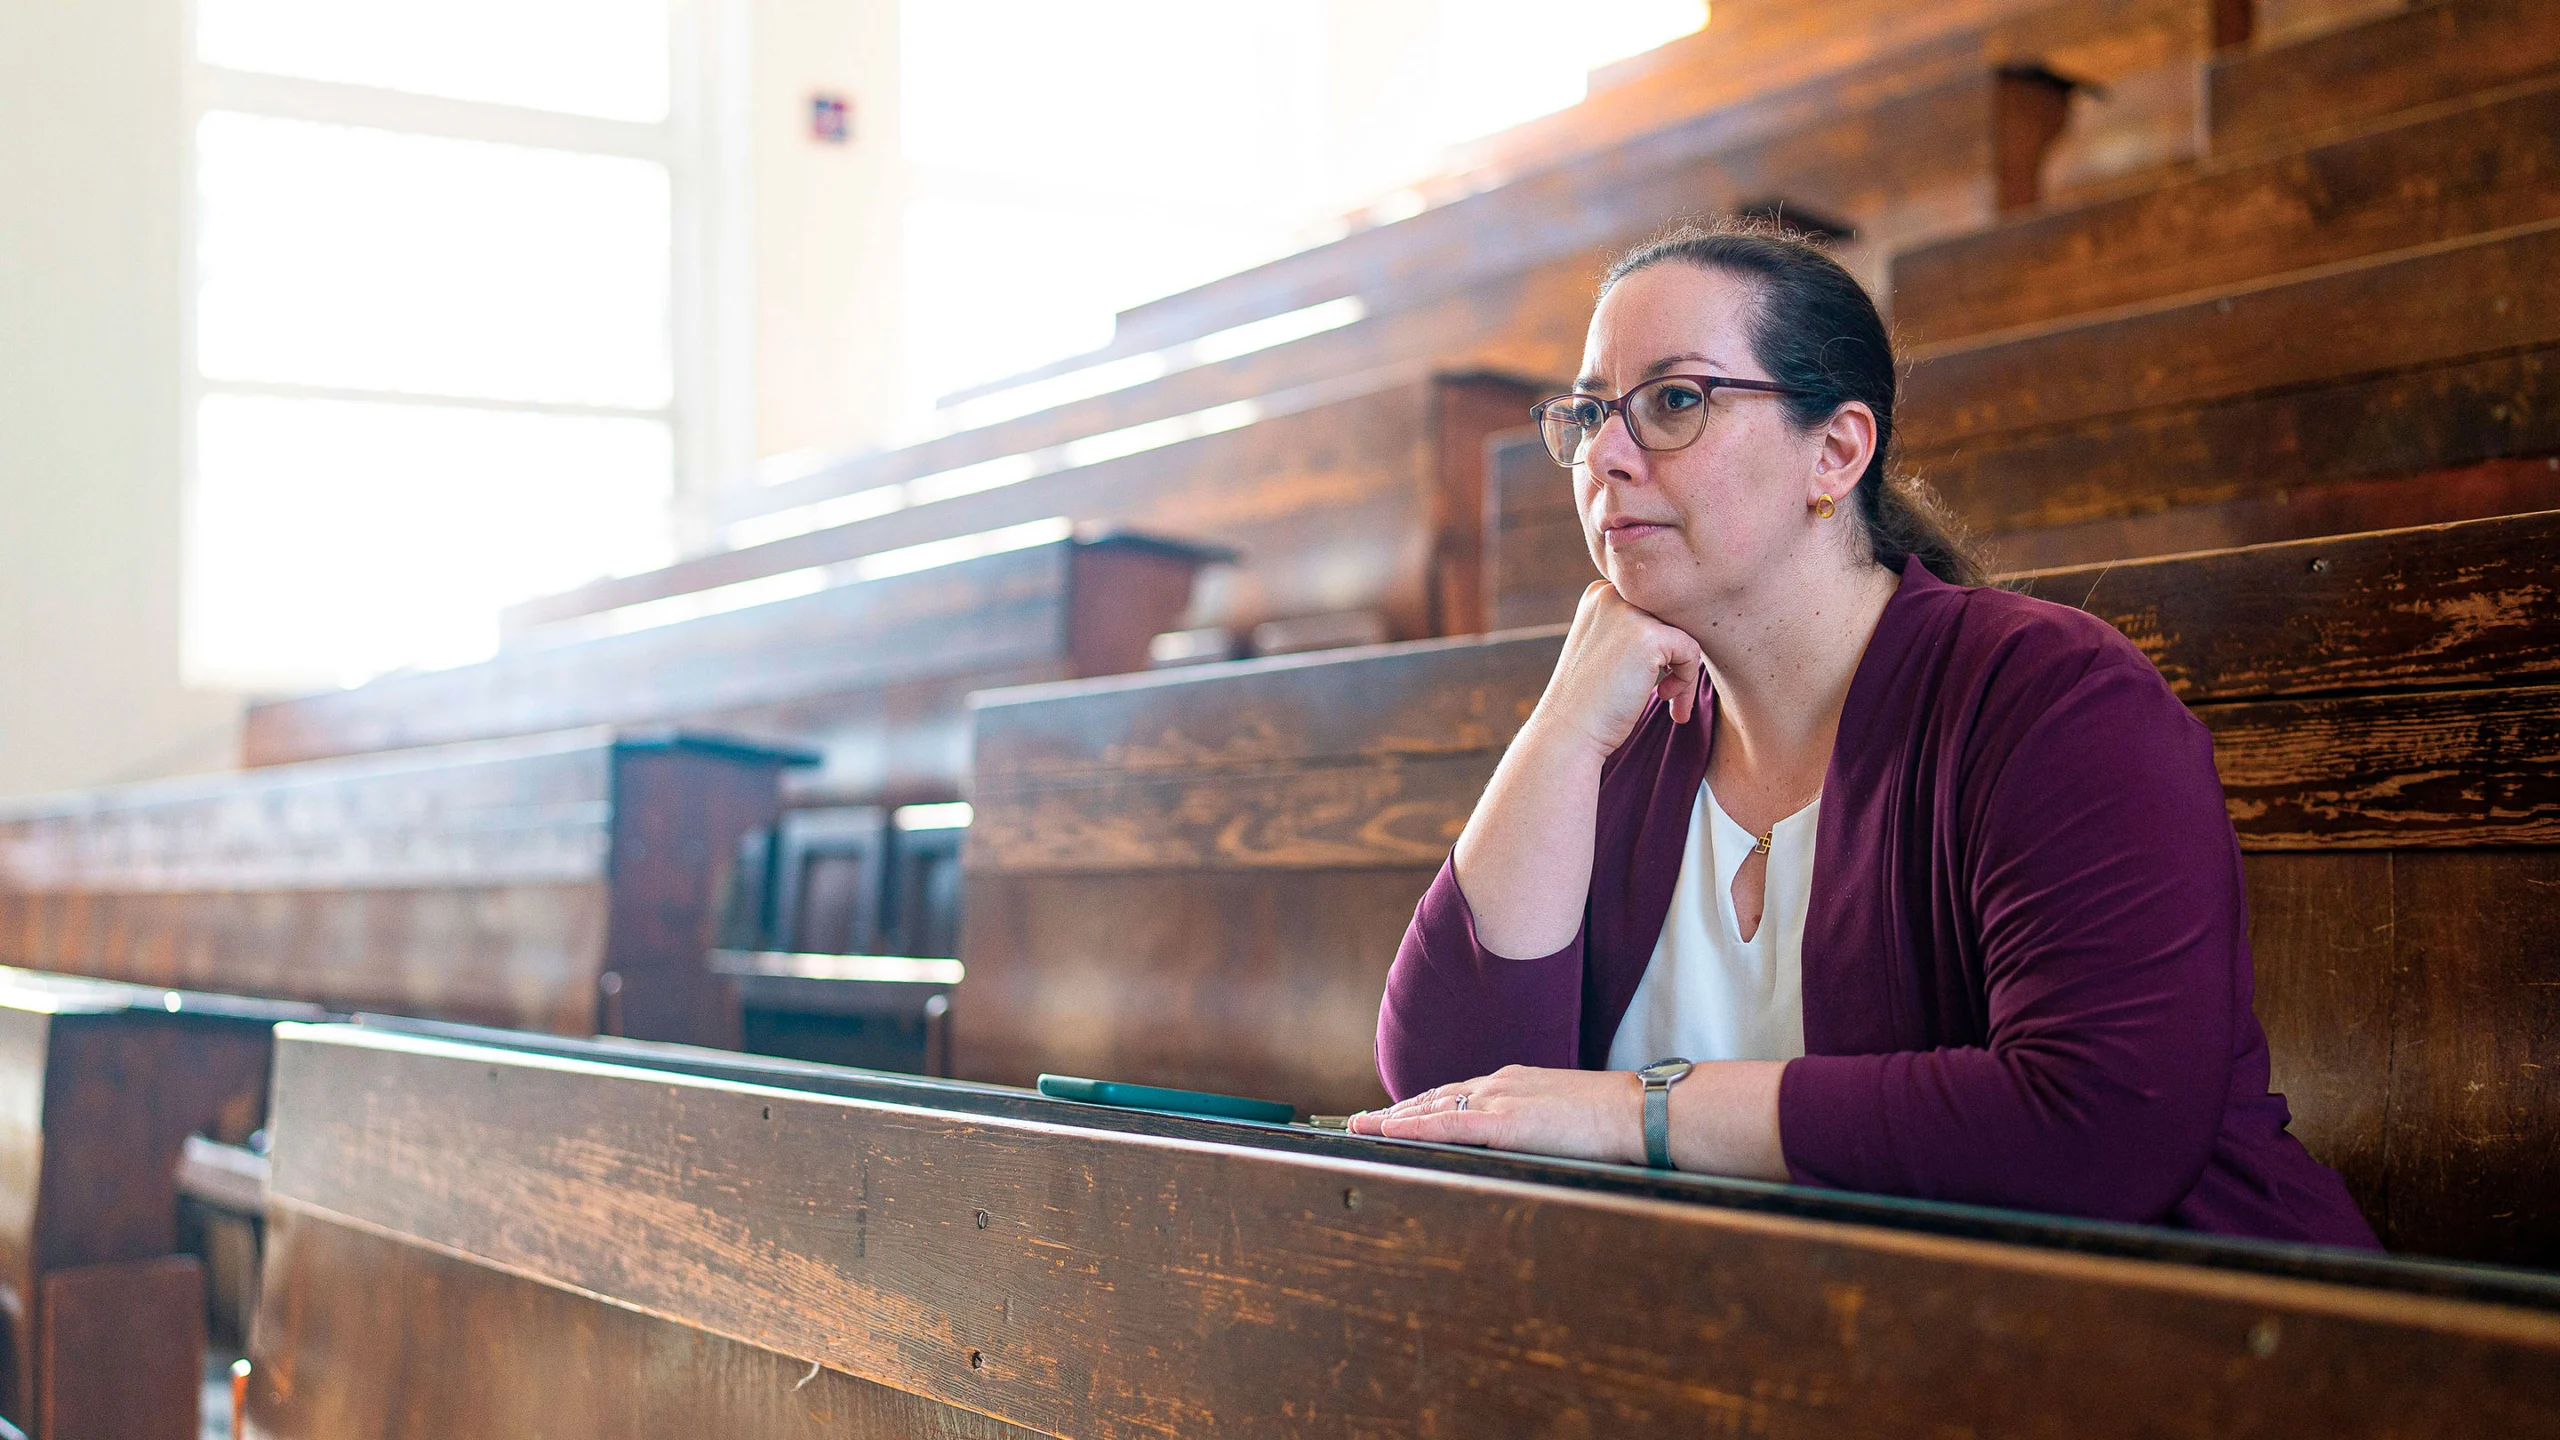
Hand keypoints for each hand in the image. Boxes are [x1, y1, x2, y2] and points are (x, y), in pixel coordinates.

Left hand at [1346, 1065, 1642, 1165]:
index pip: (1458, 1093)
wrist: (1639, 1112)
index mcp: (1516, 1083)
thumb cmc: (1615, 1120)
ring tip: (1361, 1126)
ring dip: (1394, 1118)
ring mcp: (1501, 1100)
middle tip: (1362, 1119)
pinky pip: (1448, 1125)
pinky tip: (1389, 1130)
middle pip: (1436, 1097)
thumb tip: (1527, 1145)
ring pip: (1433, 1108)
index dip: (1423, 1104)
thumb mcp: (1567, 1117)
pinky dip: (1414, 1127)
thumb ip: (1539, 1126)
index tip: (1397, 1112)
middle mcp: (1501, 1084)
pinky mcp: (1505, 1122)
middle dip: (1397, 1109)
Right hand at [1533, 581, 1704, 760]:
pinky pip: (1691, 651)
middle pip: (1672, 616)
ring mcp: (1628, 613)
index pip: (1654, 605)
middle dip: (1675, 656)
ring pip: (1684, 633)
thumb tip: (1688, 622)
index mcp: (1600, 593)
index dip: (1662, 642)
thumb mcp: (1606, 647)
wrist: (1568, 730)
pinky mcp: (1648, 637)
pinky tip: (1664, 697)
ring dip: (1684, 671)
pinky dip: (1686, 681)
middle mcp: (1611, 594)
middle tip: (1667, 693)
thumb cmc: (1590, 698)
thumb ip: (1635, 627)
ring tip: (1667, 699)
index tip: (1653, 676)